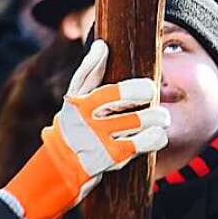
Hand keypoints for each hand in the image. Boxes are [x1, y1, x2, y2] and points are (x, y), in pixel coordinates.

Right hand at [3, 40, 169, 218]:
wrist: (56, 173)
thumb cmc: (70, 130)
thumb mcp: (73, 102)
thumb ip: (88, 74)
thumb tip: (102, 45)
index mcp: (78, 103)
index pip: (105, 84)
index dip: (132, 84)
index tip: (146, 86)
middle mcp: (85, 120)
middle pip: (122, 98)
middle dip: (145, 95)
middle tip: (154, 96)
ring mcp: (96, 140)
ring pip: (135, 121)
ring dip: (155, 117)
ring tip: (161, 117)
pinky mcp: (108, 159)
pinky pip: (139, 144)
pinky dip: (153, 138)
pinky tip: (158, 135)